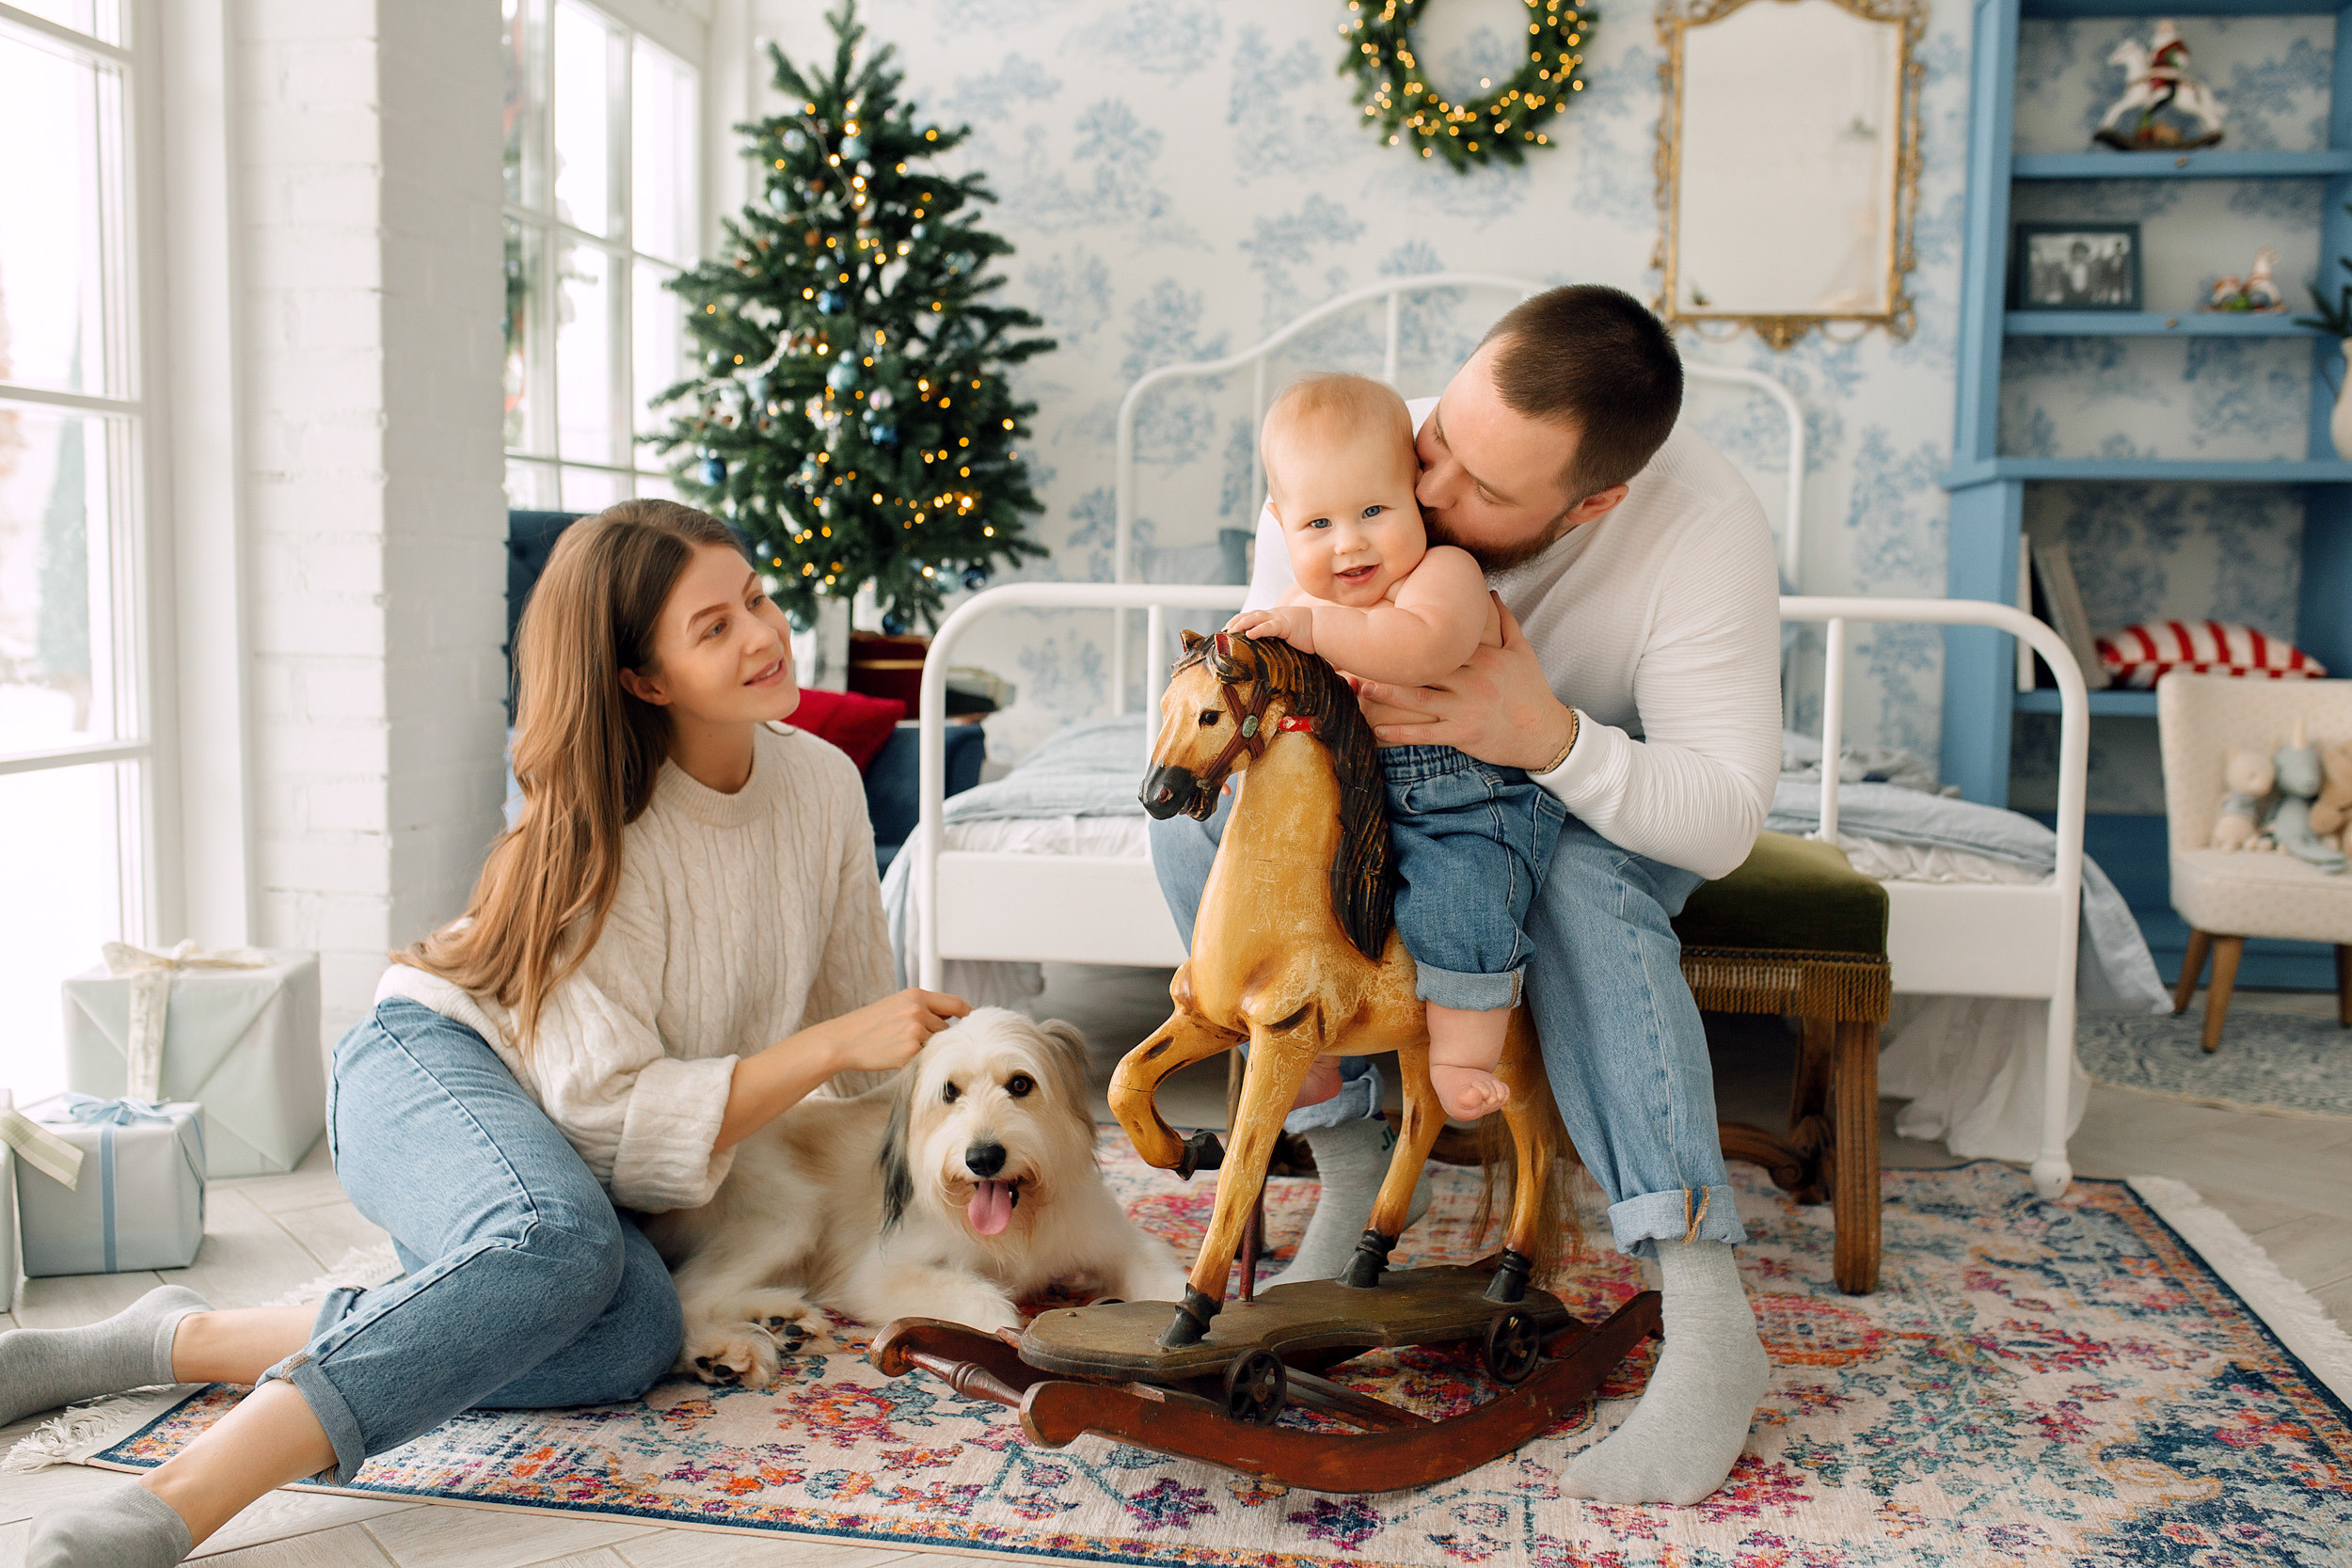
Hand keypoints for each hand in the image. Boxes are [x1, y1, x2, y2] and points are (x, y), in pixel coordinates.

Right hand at [803, 987, 970, 1075]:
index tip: (972, 1023)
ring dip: (926, 1049)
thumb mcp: (896, 1005)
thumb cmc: (869, 1025)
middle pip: (947, 1028)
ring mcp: (915, 1031)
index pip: (955, 1003)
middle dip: (937, 1036)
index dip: (968, 1015)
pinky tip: (898, 1056)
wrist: (843, 1041)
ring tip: (900, 1047)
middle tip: (914, 1041)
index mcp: (915, 995)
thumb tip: (951, 1019)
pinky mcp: (910, 1052)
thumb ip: (923, 1008)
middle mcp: (918, 1010)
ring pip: (937, 1044)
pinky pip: (926, 1058)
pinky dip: (917, 1061)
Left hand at [1224, 606, 1314, 654]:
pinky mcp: (1285, 625)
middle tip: (1223, 632)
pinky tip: (1249, 634)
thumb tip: (1263, 653)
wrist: (1321, 627)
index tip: (1226, 631)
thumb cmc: (1305, 633)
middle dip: (1234, 622)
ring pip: (1255, 618)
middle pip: (1248, 615)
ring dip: (1241, 624)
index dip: (1237, 621)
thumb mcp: (1285, 635)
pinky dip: (1258, 629)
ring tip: (1230, 631)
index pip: (1249, 616)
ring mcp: (1277, 619)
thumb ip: (1274, 639)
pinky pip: (1269, 627)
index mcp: (1271, 617)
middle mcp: (1271, 615)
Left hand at [1354, 594, 1572, 770]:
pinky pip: (1426, 734)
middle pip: (1424, 668)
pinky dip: (1400, 732)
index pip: (1442, 641)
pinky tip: (1377, 730)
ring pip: (1419, 699)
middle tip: (1358, 658)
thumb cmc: (1532, 690)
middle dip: (1391, 664)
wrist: (1546, 733)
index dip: (1413, 634)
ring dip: (1388, 695)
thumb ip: (1505, 620)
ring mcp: (1465, 709)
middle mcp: (1471, 681)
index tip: (1386, 629)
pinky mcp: (1463, 734)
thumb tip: (1490, 592)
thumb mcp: (1522, 651)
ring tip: (1361, 688)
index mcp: (1482, 657)